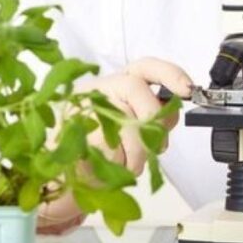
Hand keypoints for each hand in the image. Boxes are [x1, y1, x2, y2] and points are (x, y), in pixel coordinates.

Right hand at [37, 57, 190, 234]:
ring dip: (138, 154)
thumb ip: (153, 116)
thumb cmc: (97, 151)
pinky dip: (118, 164)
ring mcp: (83, 108)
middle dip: (155, 123)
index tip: (187, 89)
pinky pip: (111, 148)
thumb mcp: (132, 128)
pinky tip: (108, 166)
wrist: (56, 175)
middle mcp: (99, 90)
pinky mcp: (74, 134)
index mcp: (115, 85)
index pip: (146, 67)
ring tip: (127, 162)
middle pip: (140, 93)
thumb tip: (173, 111)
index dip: (170, 74)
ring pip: (129, 124)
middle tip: (156, 145)